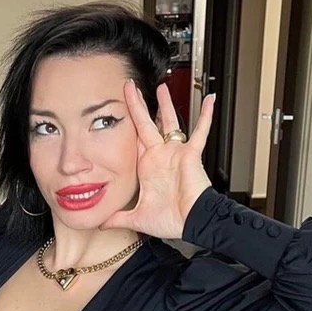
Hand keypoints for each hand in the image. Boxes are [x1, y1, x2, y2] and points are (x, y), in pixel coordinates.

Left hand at [101, 81, 214, 238]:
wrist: (191, 223)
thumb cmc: (170, 220)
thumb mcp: (136, 217)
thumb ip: (118, 218)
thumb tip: (101, 224)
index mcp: (147, 167)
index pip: (133, 139)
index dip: (126, 125)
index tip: (119, 112)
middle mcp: (160, 156)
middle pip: (146, 124)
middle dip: (138, 105)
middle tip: (131, 87)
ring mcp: (176, 153)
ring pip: (169, 122)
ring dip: (166, 104)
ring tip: (161, 87)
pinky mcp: (190, 154)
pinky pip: (201, 131)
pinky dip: (206, 116)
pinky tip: (210, 100)